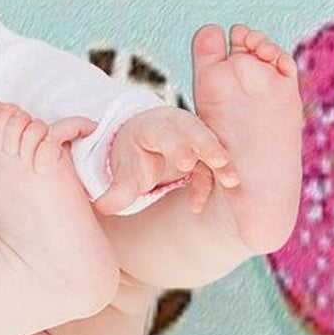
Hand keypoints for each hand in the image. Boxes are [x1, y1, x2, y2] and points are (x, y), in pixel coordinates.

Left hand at [93, 105, 238, 215]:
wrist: (142, 142)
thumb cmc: (133, 155)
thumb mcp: (123, 171)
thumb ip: (116, 191)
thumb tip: (102, 207)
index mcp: (153, 126)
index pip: (166, 133)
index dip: (177, 146)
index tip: (186, 163)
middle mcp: (177, 126)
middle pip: (196, 131)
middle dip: (208, 146)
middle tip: (220, 162)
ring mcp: (194, 136)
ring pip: (212, 146)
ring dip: (222, 163)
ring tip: (232, 181)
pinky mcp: (205, 151)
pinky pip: (212, 166)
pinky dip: (210, 183)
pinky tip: (195, 206)